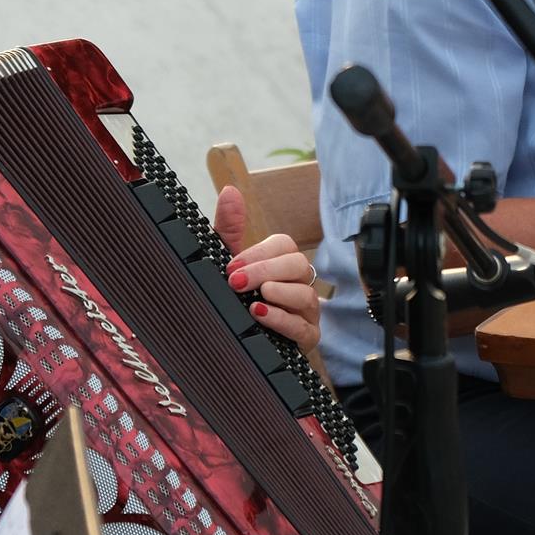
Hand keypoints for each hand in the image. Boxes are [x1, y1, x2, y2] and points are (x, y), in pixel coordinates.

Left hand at [211, 183, 319, 349]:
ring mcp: (305, 311)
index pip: (283, 245)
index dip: (260, 253)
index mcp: (281, 263)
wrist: (234, 342)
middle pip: (298, 265)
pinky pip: (303, 327)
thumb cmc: (236, 299)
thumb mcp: (228, 264)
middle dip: (267, 271)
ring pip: (305, 294)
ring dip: (280, 294)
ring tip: (257, 297)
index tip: (232, 265)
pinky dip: (282, 319)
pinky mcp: (306, 337)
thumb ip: (229, 228)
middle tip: (238, 282)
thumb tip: (230, 191)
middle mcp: (298, 283)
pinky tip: (261, 315)